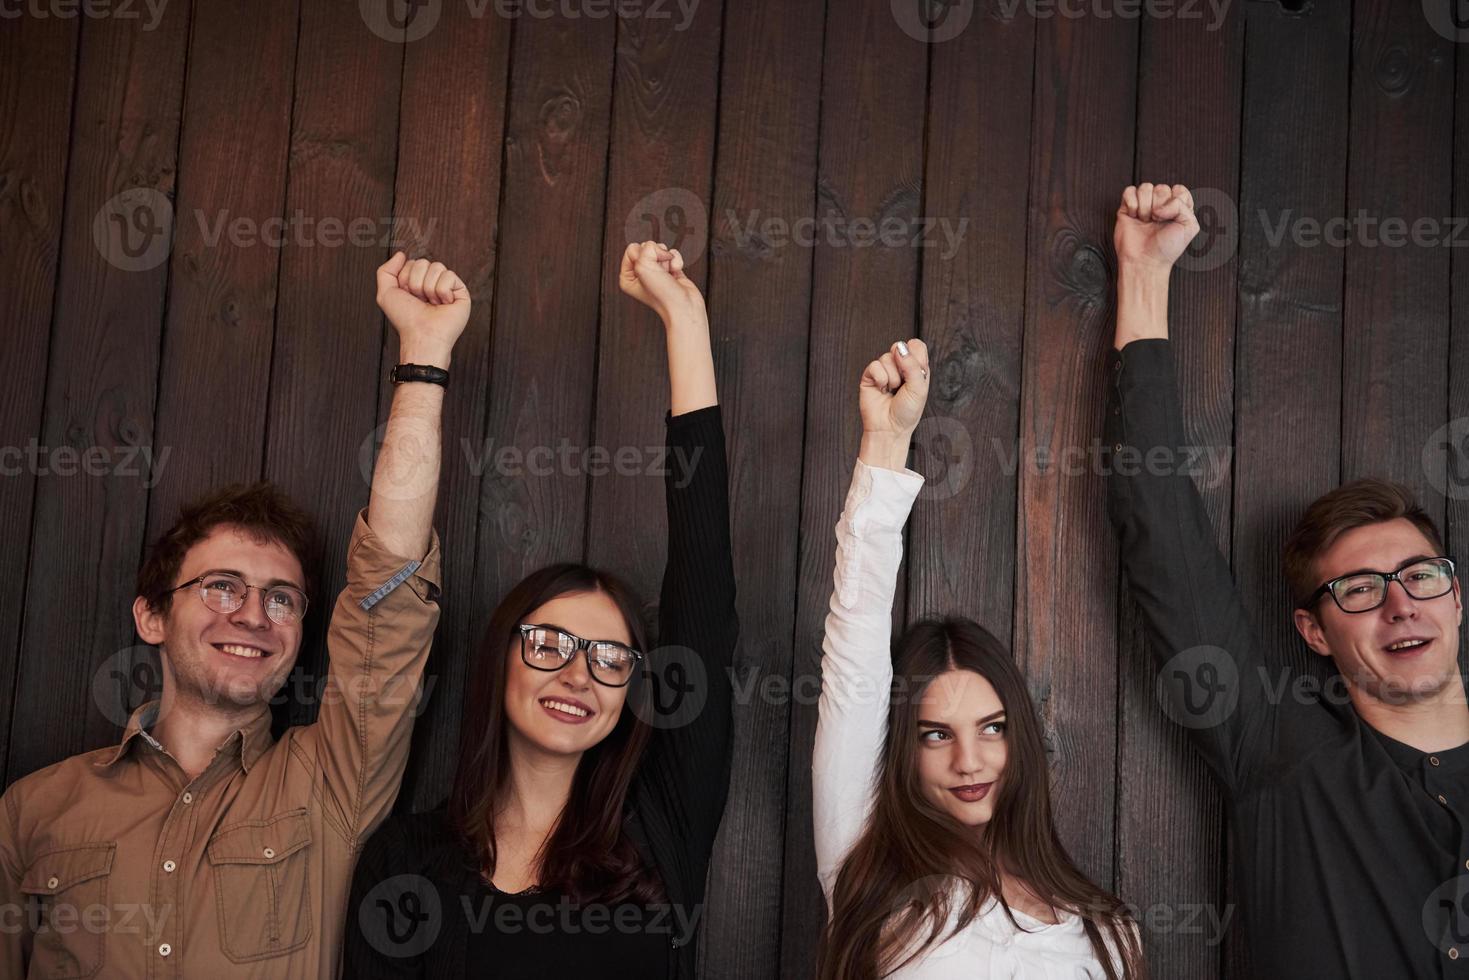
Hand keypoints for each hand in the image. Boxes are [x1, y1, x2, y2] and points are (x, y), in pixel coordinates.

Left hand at [375, 251, 470, 367]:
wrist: (422, 335)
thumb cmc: (406, 319)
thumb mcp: (386, 293)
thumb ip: (386, 270)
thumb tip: (401, 254)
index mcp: (416, 282)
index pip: (412, 263)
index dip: (405, 278)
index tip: (407, 296)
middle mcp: (432, 283)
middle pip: (423, 262)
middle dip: (416, 283)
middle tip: (420, 300)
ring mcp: (448, 287)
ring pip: (437, 267)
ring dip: (429, 288)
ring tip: (432, 304)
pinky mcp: (461, 292)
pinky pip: (449, 276)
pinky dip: (442, 291)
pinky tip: (443, 304)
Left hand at [618, 240, 705, 327]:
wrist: (683, 306)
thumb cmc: (662, 294)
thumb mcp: (643, 265)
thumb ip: (646, 248)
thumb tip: (659, 247)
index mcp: (627, 277)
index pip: (632, 249)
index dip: (642, 254)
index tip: (649, 269)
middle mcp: (641, 275)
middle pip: (647, 248)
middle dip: (656, 256)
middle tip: (660, 271)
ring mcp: (656, 273)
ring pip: (660, 250)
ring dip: (667, 259)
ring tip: (668, 273)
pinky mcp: (671, 271)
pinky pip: (672, 255)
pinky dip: (676, 261)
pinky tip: (676, 272)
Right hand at [858, 339, 928, 470]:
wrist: (889, 429)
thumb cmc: (906, 412)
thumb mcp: (919, 388)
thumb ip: (913, 365)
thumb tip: (900, 347)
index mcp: (915, 368)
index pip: (916, 345)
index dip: (915, 354)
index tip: (917, 371)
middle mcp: (900, 367)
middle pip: (899, 347)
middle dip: (903, 366)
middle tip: (904, 383)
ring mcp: (884, 371)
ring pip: (886, 357)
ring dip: (892, 377)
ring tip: (892, 390)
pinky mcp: (870, 376)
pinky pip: (874, 366)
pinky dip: (880, 379)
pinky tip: (882, 389)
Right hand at [1113, 183, 1198, 274]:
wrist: (1145, 261)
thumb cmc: (1167, 248)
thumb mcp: (1189, 226)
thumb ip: (1182, 205)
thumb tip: (1159, 205)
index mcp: (1177, 208)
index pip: (1179, 189)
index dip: (1176, 201)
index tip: (1173, 217)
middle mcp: (1160, 206)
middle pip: (1161, 188)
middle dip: (1159, 206)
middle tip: (1157, 222)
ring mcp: (1143, 206)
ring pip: (1145, 187)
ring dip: (1145, 206)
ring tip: (1145, 220)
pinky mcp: (1127, 209)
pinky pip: (1129, 191)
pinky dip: (1132, 203)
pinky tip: (1134, 216)